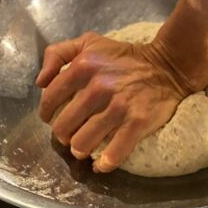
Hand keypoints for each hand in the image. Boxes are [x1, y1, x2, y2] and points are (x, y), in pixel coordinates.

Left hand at [36, 32, 191, 172]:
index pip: (50, 98)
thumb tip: (39, 83)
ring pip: (83, 143)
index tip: (52, 119)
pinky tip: (101, 165)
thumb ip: (57, 54)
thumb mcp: (89, 42)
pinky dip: (104, 163)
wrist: (167, 65)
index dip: (47, 113)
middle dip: (63, 135)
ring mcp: (118, 107)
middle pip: (63, 126)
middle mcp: (98, 87)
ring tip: (82, 149)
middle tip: (70, 135)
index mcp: (82, 66)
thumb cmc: (124, 57)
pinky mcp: (137, 123)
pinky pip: (114, 153)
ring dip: (79, 150)